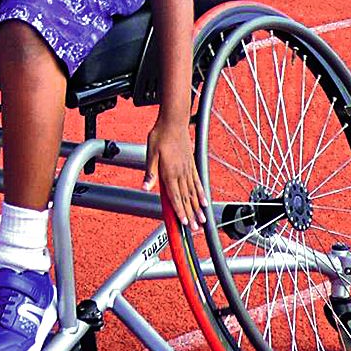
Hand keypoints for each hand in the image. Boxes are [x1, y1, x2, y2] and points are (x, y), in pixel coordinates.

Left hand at [144, 115, 202, 229]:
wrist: (174, 121)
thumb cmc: (160, 135)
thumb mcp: (151, 153)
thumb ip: (150, 172)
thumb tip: (145, 187)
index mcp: (169, 172)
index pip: (175, 197)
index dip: (179, 211)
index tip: (184, 224)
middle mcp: (180, 173)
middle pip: (186, 198)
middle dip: (190, 215)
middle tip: (196, 229)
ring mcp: (188, 169)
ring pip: (193, 193)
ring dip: (198, 208)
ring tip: (203, 220)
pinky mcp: (191, 164)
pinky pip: (197, 182)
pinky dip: (201, 193)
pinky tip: (204, 201)